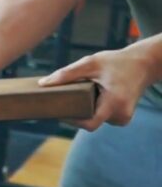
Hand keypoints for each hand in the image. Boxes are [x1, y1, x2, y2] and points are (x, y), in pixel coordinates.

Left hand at [39, 48, 153, 129]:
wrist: (143, 65)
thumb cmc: (116, 62)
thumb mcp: (91, 63)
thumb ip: (67, 74)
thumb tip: (43, 84)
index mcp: (115, 103)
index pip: (89, 123)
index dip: (71, 120)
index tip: (57, 111)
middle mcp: (121, 115)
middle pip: (89, 122)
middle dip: (75, 112)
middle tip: (63, 100)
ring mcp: (122, 119)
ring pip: (94, 120)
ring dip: (85, 109)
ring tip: (83, 93)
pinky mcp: (121, 118)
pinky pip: (101, 117)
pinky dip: (94, 109)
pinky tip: (92, 97)